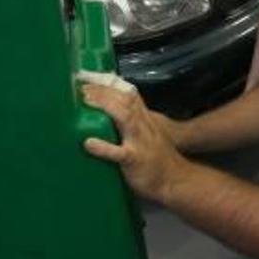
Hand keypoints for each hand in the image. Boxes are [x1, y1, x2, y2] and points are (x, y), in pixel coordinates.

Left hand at [81, 83, 190, 200]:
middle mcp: (143, 125)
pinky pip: (119, 153)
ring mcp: (140, 142)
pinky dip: (103, 147)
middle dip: (104, 91)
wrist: (176, 181)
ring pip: (124, 118)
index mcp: (145, 119)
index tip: (91, 78)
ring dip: (105, 107)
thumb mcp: (151, 133)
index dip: (111, 84)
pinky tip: (88, 143)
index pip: (129, 94)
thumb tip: (115, 111)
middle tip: (81, 87)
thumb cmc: (160, 159)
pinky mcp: (135, 160)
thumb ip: (135, 121)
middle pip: (125, 101)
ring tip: (85, 102)